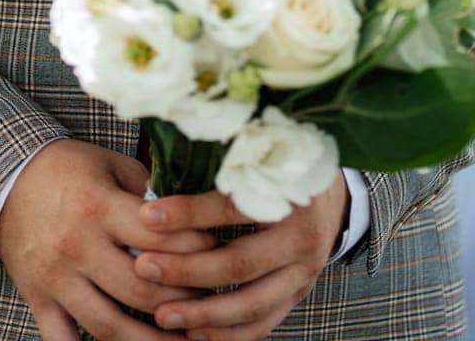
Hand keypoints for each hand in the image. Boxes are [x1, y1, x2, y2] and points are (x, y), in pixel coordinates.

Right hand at [0, 140, 217, 340]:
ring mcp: (56, 278)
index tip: (218, 254)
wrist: (6, 179)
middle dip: (180, 302)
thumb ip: (148, 190)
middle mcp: (77, 246)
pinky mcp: (38, 300)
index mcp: (99, 206)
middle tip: (208, 306)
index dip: (193, 248)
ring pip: (108, 326)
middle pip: (139, 289)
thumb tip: (195, 212)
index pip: (156, 236)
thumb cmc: (68, 169)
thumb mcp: (109, 165)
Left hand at [132, 172, 349, 340]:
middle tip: (144, 268)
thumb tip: (158, 172)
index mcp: (290, 192)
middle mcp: (303, 237)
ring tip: (160, 315)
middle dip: (186, 270)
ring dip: (202, 314)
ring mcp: (304, 271)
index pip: (232, 207)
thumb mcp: (260, 152)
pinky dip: (227, 333)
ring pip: (250, 304)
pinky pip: (263, 323)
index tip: (146, 216)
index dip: (188, 213)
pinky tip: (193, 334)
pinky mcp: (299, 294)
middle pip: (238, 264)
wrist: (330, 191)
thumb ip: (221, 163)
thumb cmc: (281, 164)